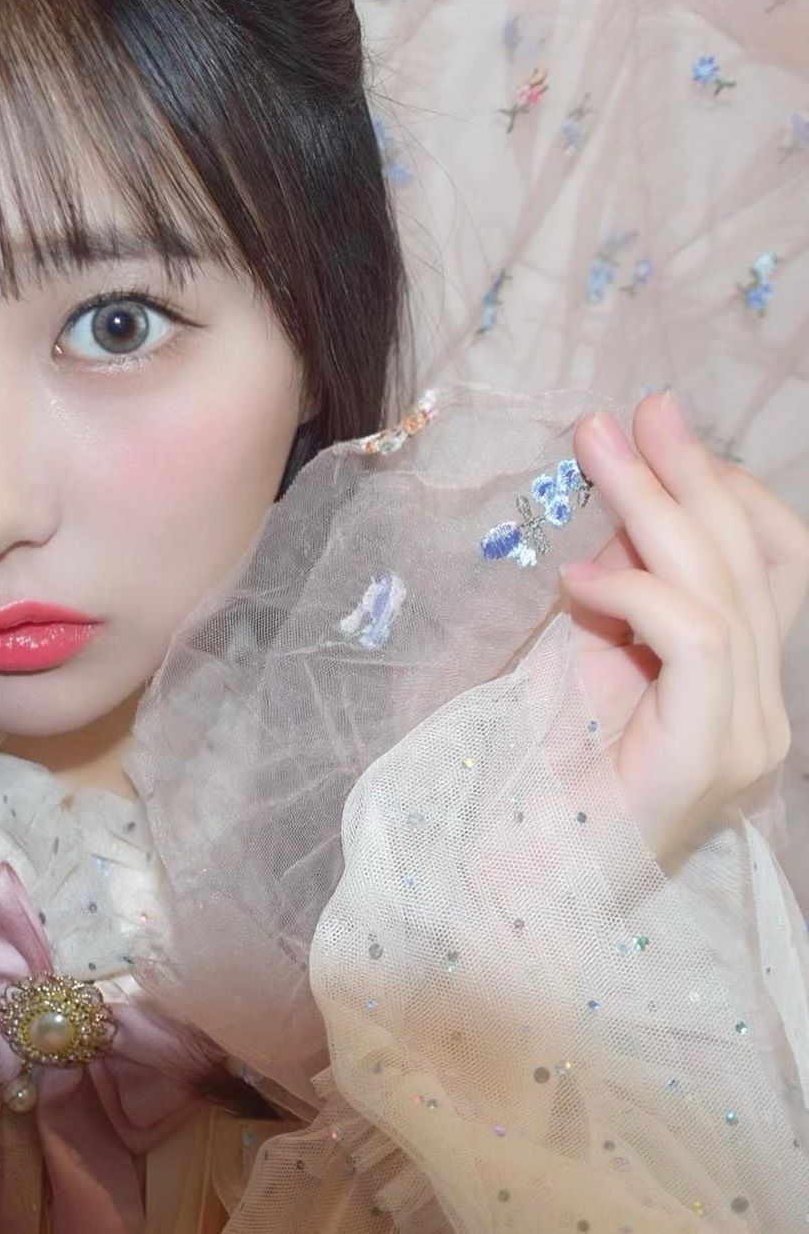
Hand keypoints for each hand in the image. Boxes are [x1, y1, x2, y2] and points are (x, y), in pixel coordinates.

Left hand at [558, 389, 808, 867]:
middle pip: (750, 562)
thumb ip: (623, 594)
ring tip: (596, 448)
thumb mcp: (593, 658)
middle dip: (692, 473)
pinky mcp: (708, 761)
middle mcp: (762, 711)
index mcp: (741, 685)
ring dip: (656, 505)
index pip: (774, 565)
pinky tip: (577, 580)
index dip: (728, 489)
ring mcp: (747, 740)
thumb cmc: (545, 775)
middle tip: (638, 409)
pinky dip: (637, 592)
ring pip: (724, 589)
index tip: (659, 433)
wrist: (518, 882)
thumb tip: (625, 511)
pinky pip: (698, 641)